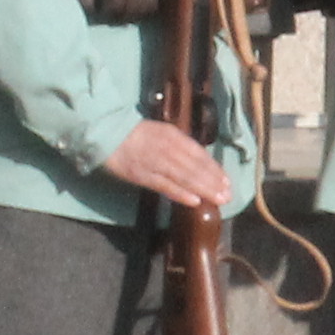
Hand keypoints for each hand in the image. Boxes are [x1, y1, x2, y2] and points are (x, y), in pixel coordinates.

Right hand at [104, 117, 232, 210]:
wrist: (106, 134)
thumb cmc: (136, 134)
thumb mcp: (162, 132)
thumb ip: (180, 145)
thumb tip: (201, 161)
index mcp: (173, 135)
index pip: (199, 154)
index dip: (214, 168)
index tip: (226, 181)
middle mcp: (167, 148)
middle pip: (195, 167)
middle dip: (213, 182)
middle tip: (228, 195)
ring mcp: (154, 162)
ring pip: (184, 177)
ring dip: (203, 189)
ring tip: (218, 200)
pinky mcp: (142, 175)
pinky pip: (165, 186)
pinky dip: (180, 194)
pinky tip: (194, 202)